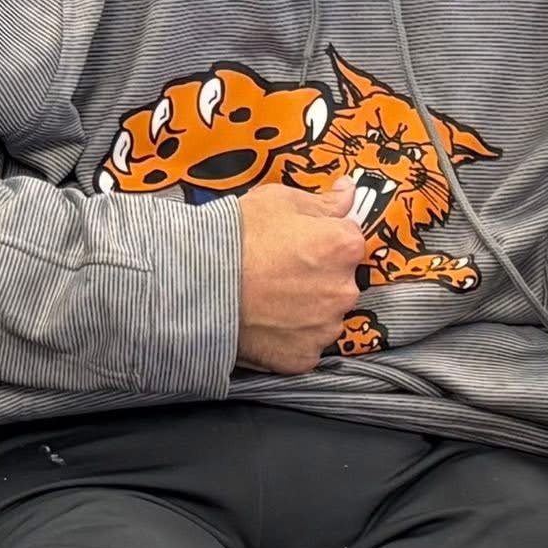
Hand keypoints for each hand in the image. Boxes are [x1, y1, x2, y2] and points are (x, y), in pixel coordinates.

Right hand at [235, 177, 366, 374]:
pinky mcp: (304, 355)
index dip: (324, 239)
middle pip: (340, 280)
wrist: (197, 282)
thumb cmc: (237, 236)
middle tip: (279, 269)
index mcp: (343, 246)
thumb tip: (349, 192)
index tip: (300, 241)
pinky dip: (291, 336)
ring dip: (307, 307)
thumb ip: (323, 201)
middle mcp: (344, 289)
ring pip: (324, 314)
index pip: (350, 240)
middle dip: (318, 274)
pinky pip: (305, 343)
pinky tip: (266, 321)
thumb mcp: (278, 200)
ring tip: (269, 297)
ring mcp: (325, 327)